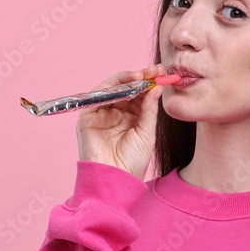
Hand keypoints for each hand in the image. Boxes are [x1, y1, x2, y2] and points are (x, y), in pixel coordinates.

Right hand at [75, 63, 166, 179]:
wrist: (116, 180)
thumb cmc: (132, 162)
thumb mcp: (146, 132)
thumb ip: (149, 109)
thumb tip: (157, 87)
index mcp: (128, 116)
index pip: (138, 93)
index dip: (149, 81)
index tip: (162, 72)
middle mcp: (113, 112)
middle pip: (125, 87)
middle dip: (140, 76)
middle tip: (154, 70)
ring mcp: (99, 114)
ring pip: (112, 89)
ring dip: (126, 79)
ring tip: (142, 76)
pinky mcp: (87, 118)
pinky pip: (97, 97)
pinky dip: (111, 89)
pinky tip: (126, 86)